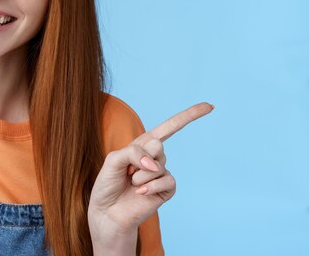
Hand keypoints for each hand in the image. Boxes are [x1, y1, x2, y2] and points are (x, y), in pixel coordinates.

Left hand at [88, 102, 213, 241]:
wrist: (108, 211)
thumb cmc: (108, 183)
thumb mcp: (114, 159)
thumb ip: (133, 152)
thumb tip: (156, 163)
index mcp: (144, 144)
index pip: (169, 127)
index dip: (189, 115)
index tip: (210, 105)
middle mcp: (155, 157)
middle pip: (157, 145)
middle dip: (137, 159)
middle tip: (127, 171)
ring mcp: (162, 173)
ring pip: (157, 166)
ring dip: (139, 176)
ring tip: (131, 184)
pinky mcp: (167, 190)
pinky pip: (166, 181)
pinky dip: (150, 187)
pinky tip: (140, 193)